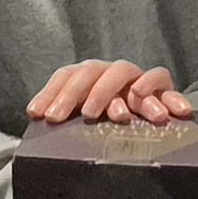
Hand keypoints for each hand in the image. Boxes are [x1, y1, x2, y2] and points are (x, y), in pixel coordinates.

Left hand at [26, 61, 186, 124]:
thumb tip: (39, 128)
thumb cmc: (114, 128)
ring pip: (121, 70)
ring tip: (108, 114)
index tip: (37, 114)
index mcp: (90, 79)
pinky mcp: (161, 86)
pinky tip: (142, 95)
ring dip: (108, 90)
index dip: (49, 93)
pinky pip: (159, 75)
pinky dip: (151, 82)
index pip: (65, 76)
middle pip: (89, 71)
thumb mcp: (88, 127)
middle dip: (74, 93)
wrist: (159, 119)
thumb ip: (68, 127)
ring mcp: (135, 77)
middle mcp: (109, 73)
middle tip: (61, 117)